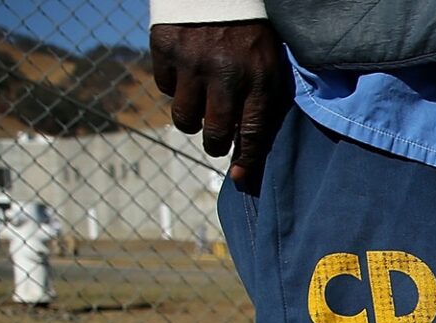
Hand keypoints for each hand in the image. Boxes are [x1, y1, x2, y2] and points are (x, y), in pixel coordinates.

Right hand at [151, 21, 289, 184]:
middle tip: (215, 142)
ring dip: (192, 120)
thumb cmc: (250, 31)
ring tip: (200, 108)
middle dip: (215, 144)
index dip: (246, 159)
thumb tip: (251, 145)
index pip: (252, 131)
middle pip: (215, 131)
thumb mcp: (270, 62)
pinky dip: (175, 87)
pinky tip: (186, 74)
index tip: (240, 177)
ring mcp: (192, 62)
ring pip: (185, 117)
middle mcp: (225, 73)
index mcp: (258, 77)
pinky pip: (165, 87)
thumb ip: (264, 99)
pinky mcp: (165, 49)